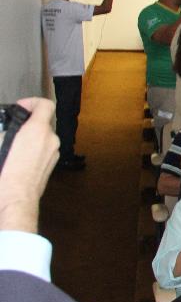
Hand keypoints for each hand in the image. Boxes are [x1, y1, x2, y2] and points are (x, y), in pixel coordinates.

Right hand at [0, 98, 59, 233]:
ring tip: (11, 146)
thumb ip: (6, 131)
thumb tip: (7, 130)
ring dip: (29, 137)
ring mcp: (54, 153)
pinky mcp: (51, 165)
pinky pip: (43, 151)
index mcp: (38, 131)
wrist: (16, 199)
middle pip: (42, 122)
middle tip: (10, 129)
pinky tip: (17, 159)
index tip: (19, 108)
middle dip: (26, 123)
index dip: (32, 102)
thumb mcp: (0, 142)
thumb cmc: (5, 173)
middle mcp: (51, 140)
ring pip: (43, 137)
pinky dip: (32, 150)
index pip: (45, 105)